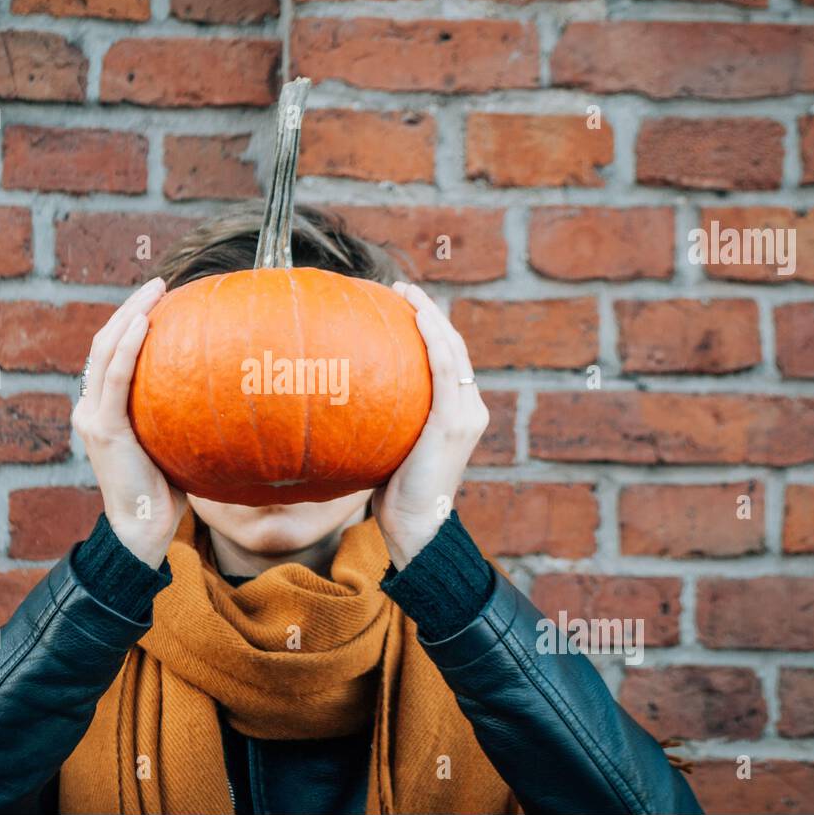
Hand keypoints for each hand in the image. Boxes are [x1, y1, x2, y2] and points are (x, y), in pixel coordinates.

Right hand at [71, 276, 186, 567]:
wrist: (142, 531)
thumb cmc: (166, 493)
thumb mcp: (175, 445)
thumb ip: (183, 418)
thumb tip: (228, 394)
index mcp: (104, 410)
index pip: (113, 355)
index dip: (131, 322)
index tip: (160, 299)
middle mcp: (91, 407)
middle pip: (105, 342)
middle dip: (130, 307)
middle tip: (160, 283)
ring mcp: (92, 416)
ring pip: (104, 350)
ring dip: (128, 315)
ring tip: (154, 290)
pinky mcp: (102, 428)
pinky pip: (114, 377)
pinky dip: (126, 346)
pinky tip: (143, 324)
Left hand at [371, 282, 488, 569]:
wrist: (415, 526)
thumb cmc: (396, 495)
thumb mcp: (391, 448)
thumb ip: (383, 422)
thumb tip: (343, 402)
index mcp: (460, 413)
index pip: (449, 359)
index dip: (431, 328)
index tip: (404, 305)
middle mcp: (470, 408)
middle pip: (455, 346)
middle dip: (431, 311)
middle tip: (402, 288)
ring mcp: (466, 414)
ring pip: (453, 350)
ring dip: (431, 316)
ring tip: (405, 292)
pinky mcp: (453, 422)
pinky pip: (444, 370)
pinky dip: (432, 340)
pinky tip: (414, 318)